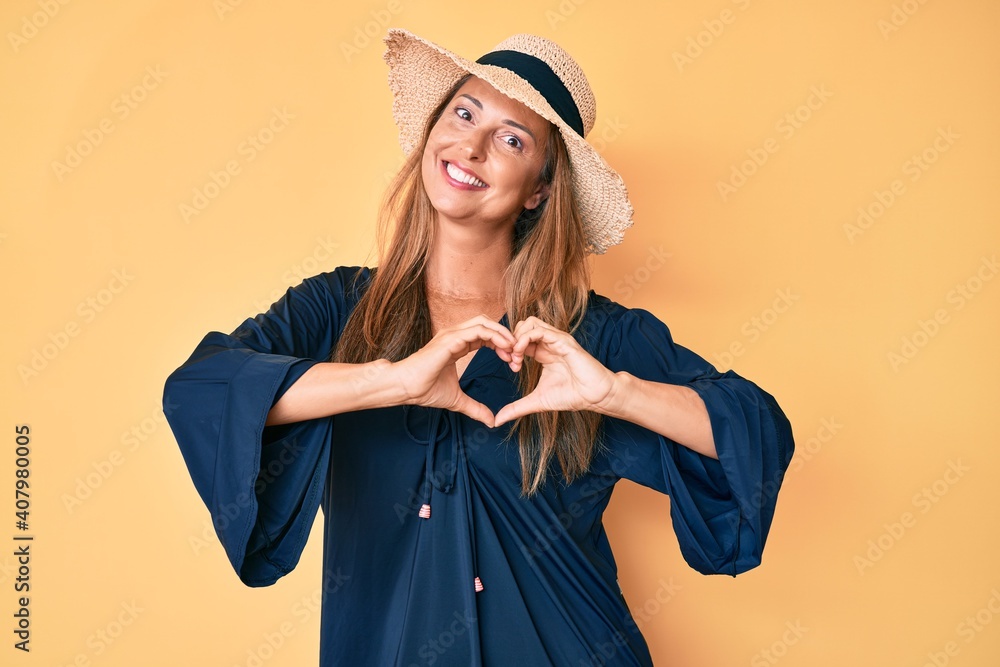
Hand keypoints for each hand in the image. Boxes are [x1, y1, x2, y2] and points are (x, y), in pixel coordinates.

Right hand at [390, 315, 515, 427]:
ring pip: (484, 322)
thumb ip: (475, 408)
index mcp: (456, 344)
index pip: (484, 335)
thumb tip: (491, 422)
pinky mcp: (451, 339)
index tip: (511, 360)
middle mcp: (455, 335)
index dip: (500, 345)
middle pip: (487, 323)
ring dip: (502, 334)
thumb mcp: (457, 400)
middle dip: (504, 336)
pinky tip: (505, 348)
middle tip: (516, 353)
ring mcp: (452, 334)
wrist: (406, 388)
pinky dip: (495, 336)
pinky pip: (479, 330)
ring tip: (514, 349)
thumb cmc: (425, 390)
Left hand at [494, 316, 617, 426]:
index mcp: (544, 352)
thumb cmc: (572, 396)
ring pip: (529, 323)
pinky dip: (525, 339)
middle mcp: (550, 343)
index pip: (521, 339)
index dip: (511, 349)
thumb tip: (498, 420)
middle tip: (511, 360)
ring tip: (516, 356)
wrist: (596, 396)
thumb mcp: (537, 402)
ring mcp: (557, 340)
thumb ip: (517, 408)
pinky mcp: (564, 341)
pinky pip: (539, 330)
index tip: (511, 366)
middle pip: (522, 325)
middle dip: (511, 340)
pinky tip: (521, 354)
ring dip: (517, 338)